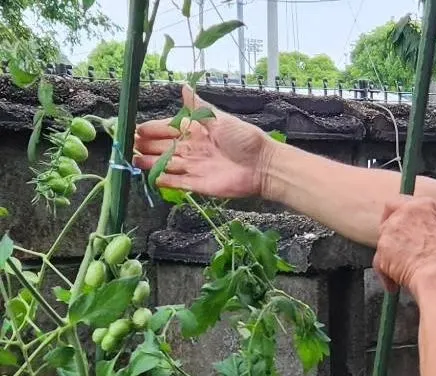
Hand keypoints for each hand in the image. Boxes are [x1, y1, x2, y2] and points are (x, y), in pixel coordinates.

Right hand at [133, 84, 278, 198]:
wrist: (263, 166)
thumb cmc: (244, 139)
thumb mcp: (220, 119)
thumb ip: (199, 107)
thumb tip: (183, 86)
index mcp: (197, 130)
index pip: (169, 128)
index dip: (153, 129)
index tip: (136, 129)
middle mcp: (194, 148)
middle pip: (165, 148)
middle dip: (147, 147)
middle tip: (129, 147)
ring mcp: (196, 167)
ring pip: (169, 164)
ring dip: (152, 163)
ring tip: (134, 162)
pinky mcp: (200, 185)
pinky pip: (179, 182)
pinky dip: (165, 180)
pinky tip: (151, 178)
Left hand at [373, 196, 435, 295]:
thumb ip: (426, 228)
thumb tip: (415, 238)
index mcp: (425, 205)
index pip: (400, 203)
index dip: (396, 217)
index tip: (397, 228)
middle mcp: (406, 211)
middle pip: (388, 221)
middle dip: (390, 239)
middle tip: (398, 255)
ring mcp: (393, 227)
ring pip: (383, 242)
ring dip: (389, 258)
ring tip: (403, 274)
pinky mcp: (383, 244)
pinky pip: (379, 261)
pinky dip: (386, 272)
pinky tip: (397, 283)